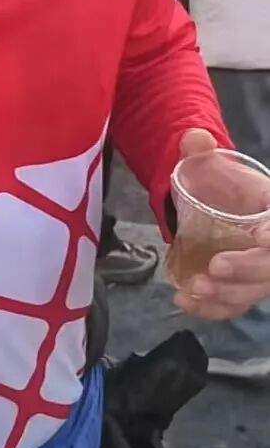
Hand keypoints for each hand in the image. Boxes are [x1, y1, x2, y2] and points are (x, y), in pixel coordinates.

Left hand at [173, 129, 269, 318]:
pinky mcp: (243, 288)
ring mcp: (260, 269)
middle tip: (214, 267)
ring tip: (195, 290)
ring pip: (255, 291)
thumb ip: (201, 152)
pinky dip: (213, 309)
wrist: (216, 205)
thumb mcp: (211, 165)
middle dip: (247, 270)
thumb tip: (193, 138)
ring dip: (227, 296)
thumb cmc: (222, 186)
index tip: (261, 238)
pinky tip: (187, 304)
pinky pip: (235, 305)